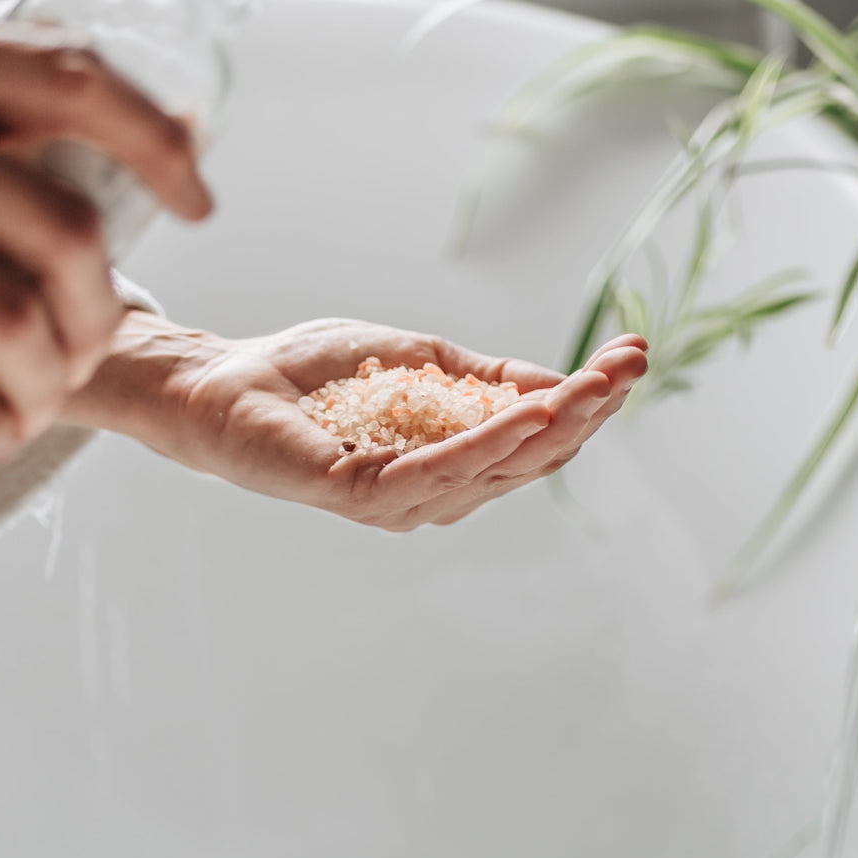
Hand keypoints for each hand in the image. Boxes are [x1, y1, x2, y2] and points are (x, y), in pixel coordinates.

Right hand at [0, 35, 212, 461]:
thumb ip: (22, 99)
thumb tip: (187, 124)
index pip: (75, 86)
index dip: (155, 147)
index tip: (198, 208)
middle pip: (65, 233)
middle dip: (97, 313)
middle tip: (92, 352)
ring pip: (13, 316)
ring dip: (46, 377)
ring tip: (44, 399)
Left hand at [64, 315, 647, 529]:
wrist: (225, 379)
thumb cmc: (315, 372)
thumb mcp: (420, 361)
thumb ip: (484, 378)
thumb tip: (559, 380)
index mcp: (450, 463)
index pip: (533, 440)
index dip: (585, 401)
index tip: (632, 355)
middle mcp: (434, 492)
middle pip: (527, 460)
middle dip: (583, 412)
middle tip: (629, 366)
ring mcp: (400, 501)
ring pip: (494, 470)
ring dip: (548, 426)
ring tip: (593, 387)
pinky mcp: (360, 494)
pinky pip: (436, 472)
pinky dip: (485, 443)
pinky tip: (527, 412)